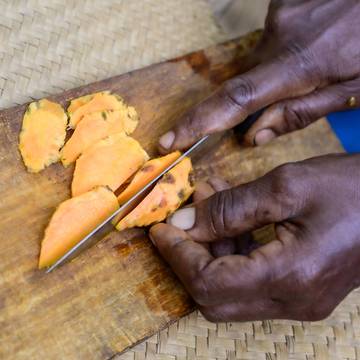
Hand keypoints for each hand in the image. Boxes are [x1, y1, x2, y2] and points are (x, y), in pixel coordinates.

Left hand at [150, 154, 359, 320]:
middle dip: (189, 256)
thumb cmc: (352, 189)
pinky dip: (233, 252)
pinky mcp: (301, 291)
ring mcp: (299, 301)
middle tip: (182, 216)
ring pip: (231, 290)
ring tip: (208, 202)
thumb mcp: (285, 187)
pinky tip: (232, 218)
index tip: (160, 228)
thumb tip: (185, 222)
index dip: (177, 255)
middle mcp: (293, 301)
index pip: (208, 282)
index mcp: (290, 277)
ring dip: (211, 249)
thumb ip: (230, 208)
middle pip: (214, 296)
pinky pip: (252, 281)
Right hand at [158, 0, 359, 150]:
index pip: (236, 100)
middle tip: (290, 96)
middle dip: (255, 101)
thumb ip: (302, 113)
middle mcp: (279, 35)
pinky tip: (310, 43)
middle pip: (246, 82)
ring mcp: (279, 14)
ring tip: (312, 64)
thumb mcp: (354, 90)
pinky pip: (271, 38)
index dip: (198, 122)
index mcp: (301, 64)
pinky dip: (282, 51)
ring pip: (259, 62)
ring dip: (274, 75)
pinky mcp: (282, 2)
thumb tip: (255, 137)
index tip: (171, 140)